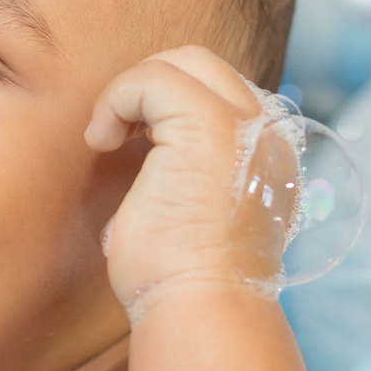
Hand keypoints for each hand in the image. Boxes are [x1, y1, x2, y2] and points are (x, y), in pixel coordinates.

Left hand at [84, 46, 290, 304]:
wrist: (199, 307)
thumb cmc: (182, 278)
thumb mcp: (193, 211)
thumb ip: (190, 170)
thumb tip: (147, 148)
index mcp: (268, 154)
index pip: (219, 91)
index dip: (167, 105)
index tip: (136, 145)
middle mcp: (267, 132)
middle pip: (204, 64)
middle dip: (152, 86)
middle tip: (121, 135)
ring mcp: (244, 125)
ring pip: (182, 62)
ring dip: (133, 93)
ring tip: (110, 139)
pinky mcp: (209, 126)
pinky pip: (152, 79)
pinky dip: (117, 101)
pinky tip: (103, 143)